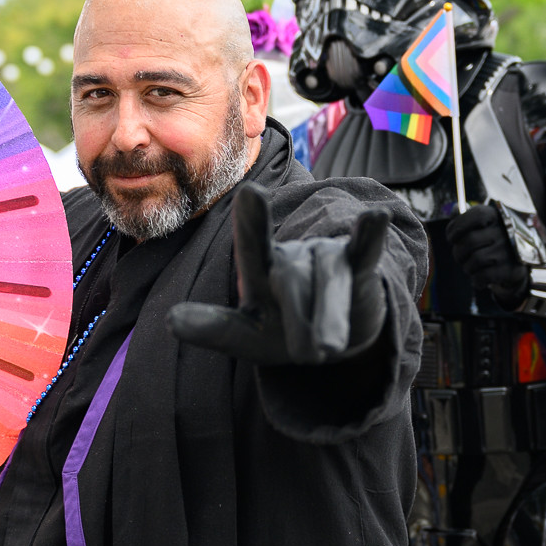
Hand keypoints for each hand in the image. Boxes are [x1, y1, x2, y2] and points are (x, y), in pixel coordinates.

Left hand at [169, 184, 389, 363]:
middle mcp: (291, 258)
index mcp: (260, 272)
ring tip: (328, 349)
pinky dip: (369, 233)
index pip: (253, 250)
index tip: (251, 192)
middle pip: (293, 277)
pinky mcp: (358, 267)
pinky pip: (363, 249)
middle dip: (301, 316)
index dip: (252, 224)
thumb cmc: (282, 331)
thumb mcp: (248, 337)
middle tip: (308, 354)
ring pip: (329, 279)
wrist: (335, 336)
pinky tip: (374, 217)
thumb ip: (215, 329)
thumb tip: (171, 320)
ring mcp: (325, 258)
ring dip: (330, 316)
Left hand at [447, 201, 530, 306]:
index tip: (451, 238)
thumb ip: (467, 218)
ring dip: (467, 267)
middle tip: (459, 256)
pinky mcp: (512, 269)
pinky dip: (476, 280)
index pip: (476, 215)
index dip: (457, 227)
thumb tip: (455, 208)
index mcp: (498, 216)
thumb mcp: (483, 226)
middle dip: (458, 252)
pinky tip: (478, 279)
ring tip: (470, 267)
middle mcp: (506, 231)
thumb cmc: (493, 241)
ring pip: (475, 260)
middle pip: (470, 241)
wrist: (519, 263)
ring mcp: (510, 251)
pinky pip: (483, 276)